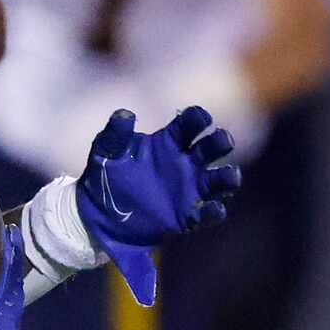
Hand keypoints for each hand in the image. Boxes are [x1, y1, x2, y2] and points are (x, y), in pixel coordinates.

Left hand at [74, 107, 240, 304]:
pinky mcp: (188, 215)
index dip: (197, 119)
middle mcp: (184, 163)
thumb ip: (114, 134)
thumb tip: (124, 114)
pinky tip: (215, 208)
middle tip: (223, 141)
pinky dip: (214, 210)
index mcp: (167, 142)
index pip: (188, 125)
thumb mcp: (105, 152)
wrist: (99, 215)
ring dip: (228, 176)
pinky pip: (207, 212)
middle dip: (220, 141)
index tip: (201, 118)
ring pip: (218, 179)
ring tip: (231, 176)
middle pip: (210, 148)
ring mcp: (189, 189)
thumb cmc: (105, 177)